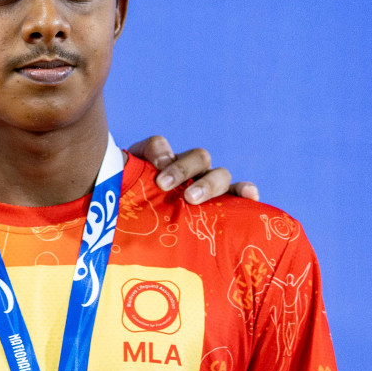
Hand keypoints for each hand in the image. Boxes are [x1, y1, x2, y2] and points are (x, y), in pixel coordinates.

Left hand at [128, 136, 259, 204]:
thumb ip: (127, 169)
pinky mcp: (222, 206)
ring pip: (219, 174)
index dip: (158, 153)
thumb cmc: (129, 208)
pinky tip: (250, 198)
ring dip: (208, 184)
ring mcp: (206, 187)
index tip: (154, 173)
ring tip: (192, 199)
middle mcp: (187, 171)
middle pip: (197, 157)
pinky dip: (246, 192)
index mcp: (158, 162)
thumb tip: (151, 163)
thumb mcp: (121, 187)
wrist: (133, 224)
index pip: (158, 146)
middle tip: (165, 186)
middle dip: (183, 169)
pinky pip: (239, 195)